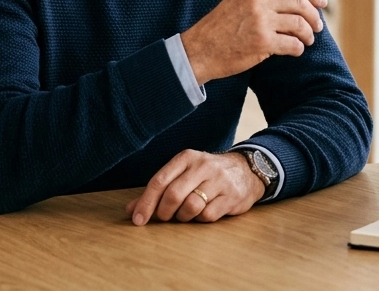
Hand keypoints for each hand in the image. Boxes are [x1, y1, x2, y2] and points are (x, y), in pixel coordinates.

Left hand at [125, 150, 266, 225]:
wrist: (247, 170)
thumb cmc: (207, 175)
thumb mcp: (183, 174)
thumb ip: (158, 190)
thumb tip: (131, 210)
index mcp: (186, 158)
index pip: (159, 181)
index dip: (146, 202)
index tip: (137, 220)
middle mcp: (203, 166)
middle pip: (173, 195)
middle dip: (164, 212)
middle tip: (164, 217)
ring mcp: (219, 181)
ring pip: (190, 207)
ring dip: (183, 217)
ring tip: (186, 214)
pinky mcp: (232, 196)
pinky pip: (208, 215)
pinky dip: (201, 219)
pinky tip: (204, 212)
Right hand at [181, 0, 326, 82]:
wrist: (199, 50)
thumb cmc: (220, 28)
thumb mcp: (238, 0)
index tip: (323, 2)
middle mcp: (258, 1)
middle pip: (300, 3)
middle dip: (314, 15)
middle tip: (318, 26)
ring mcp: (260, 21)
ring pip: (299, 24)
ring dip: (308, 34)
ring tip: (308, 40)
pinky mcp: (262, 43)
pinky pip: (292, 44)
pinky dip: (299, 48)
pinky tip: (296, 50)